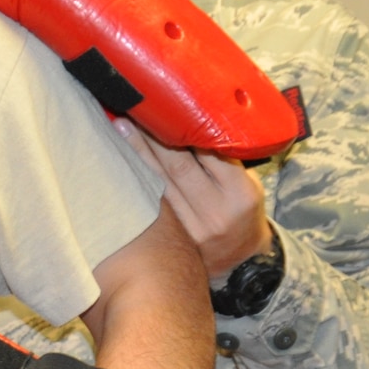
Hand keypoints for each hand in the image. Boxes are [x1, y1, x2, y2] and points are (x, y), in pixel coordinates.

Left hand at [113, 118, 271, 280]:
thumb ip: (224, 159)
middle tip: (134, 111)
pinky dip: (138, 177)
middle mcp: (215, 211)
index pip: (210, 154)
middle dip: (154, 137)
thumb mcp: (248, 184)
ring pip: (160, 183)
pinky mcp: (175, 236)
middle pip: (179, 166)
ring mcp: (192, 226)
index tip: (167, 108)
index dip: (186, 131)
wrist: (241, 260)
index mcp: (240, 193)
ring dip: (138, 153)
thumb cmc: (243, 211)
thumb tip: (191, 122)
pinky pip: (152, 200)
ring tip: (120, 127)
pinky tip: (121, 159)